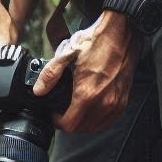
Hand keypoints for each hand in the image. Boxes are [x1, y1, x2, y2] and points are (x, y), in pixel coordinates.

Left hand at [32, 12, 139, 132]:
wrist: (122, 31)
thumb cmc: (96, 41)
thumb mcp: (67, 54)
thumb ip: (50, 74)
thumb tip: (38, 91)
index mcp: (87, 94)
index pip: (69, 125)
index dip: (58, 122)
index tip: (54, 114)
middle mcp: (103, 103)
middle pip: (81, 129)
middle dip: (69, 124)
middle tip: (62, 113)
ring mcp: (115, 103)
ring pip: (95, 127)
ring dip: (83, 123)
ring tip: (75, 111)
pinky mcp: (123, 100)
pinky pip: (108, 120)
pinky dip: (97, 119)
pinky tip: (90, 110)